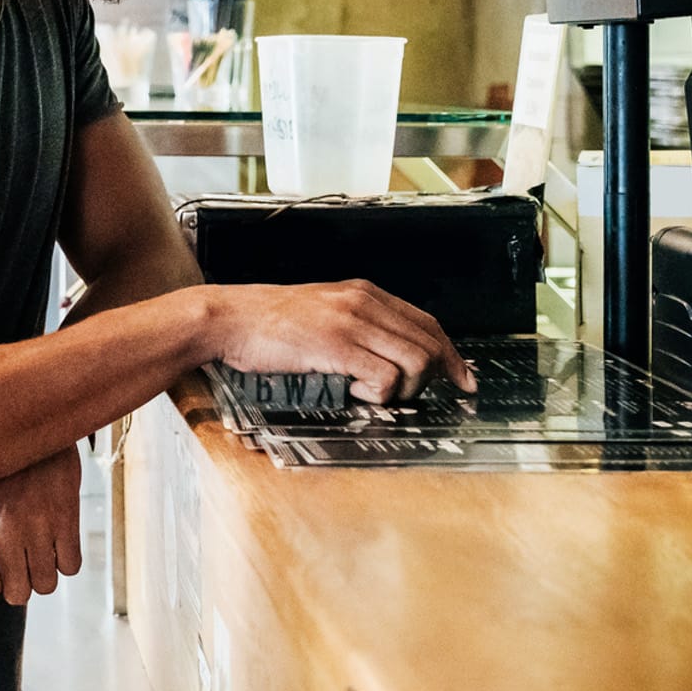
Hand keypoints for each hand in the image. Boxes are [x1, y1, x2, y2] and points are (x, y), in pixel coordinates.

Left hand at [0, 444, 82, 604]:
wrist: (29, 423)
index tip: (1, 567)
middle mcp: (2, 527)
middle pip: (17, 592)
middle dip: (22, 583)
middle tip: (24, 560)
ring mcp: (35, 521)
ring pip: (46, 583)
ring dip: (46, 573)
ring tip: (42, 549)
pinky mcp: (66, 513)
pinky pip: (71, 566)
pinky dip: (67, 560)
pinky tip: (58, 540)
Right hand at [207, 281, 475, 404]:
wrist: (228, 319)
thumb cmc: (268, 323)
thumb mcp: (322, 312)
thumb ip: (356, 325)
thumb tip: (387, 355)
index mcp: (364, 293)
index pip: (428, 323)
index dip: (451, 355)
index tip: (463, 378)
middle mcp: (364, 302)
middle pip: (430, 343)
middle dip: (431, 378)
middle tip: (410, 397)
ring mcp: (351, 322)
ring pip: (416, 362)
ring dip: (403, 389)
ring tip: (372, 394)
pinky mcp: (336, 346)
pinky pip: (383, 377)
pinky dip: (376, 394)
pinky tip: (352, 391)